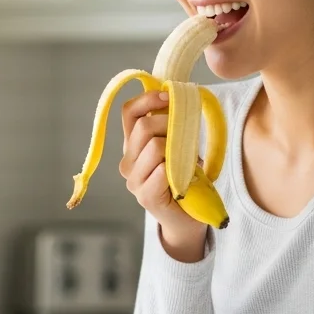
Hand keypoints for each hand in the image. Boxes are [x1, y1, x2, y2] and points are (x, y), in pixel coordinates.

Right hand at [119, 90, 207, 259]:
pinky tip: (183, 178)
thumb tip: (179, 95)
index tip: (170, 97)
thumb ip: (171, 126)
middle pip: (143, 127)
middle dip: (169, 125)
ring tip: (186, 162)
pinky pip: (161, 170)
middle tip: (186, 137)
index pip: (129, 112)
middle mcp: (127, 162)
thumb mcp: (177, 147)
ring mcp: (134, 181)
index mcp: (131, 146)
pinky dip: (177, 169)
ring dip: (176, 149)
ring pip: (154, 147)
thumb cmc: (184, 179)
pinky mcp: (145, 196)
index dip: (148, 99)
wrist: (187, 218)